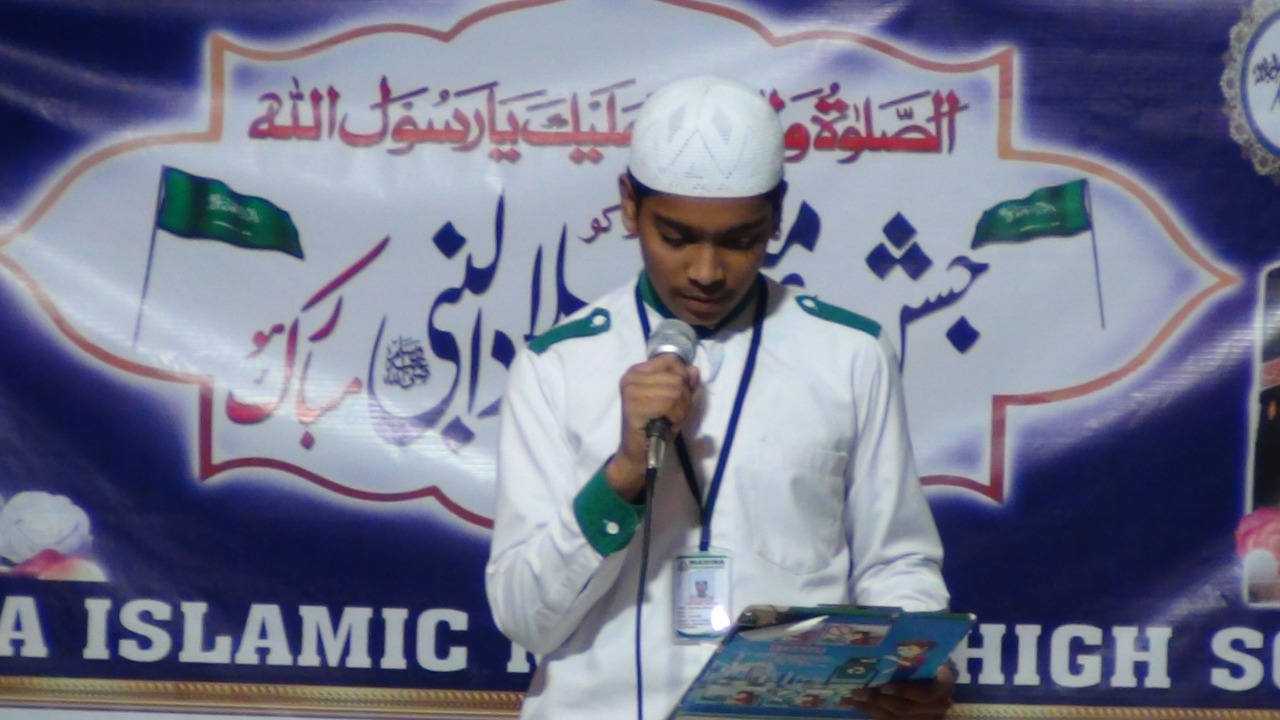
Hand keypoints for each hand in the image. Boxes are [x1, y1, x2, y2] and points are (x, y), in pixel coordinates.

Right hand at [605, 353, 698, 501]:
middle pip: (677, 377)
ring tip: (668, 418)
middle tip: (671, 413)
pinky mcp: (633, 405)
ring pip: (676, 390)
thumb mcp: (677, 401)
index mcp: (638, 371)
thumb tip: (694, 370)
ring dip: (680, 409)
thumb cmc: (658, 426)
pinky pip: (669, 402)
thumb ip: (686, 384)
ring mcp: (630, 389)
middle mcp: (631, 376)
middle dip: (683, 398)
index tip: (675, 397)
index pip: (671, 360)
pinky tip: (665, 423)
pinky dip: (675, 415)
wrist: (640, 452)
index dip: (682, 378)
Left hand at [845, 663, 954, 718]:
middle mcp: (939, 704)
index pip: (925, 693)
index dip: (904, 692)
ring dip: (870, 709)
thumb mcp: (929, 654)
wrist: (939, 680)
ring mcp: (928, 717)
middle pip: (905, 708)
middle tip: (856, 692)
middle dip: (878, 701)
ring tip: (849, 700)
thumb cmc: (931, 660)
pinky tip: (856, 706)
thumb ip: (915, 653)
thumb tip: (887, 638)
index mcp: (943, 683)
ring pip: (896, 718)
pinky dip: (872, 713)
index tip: (884, 687)